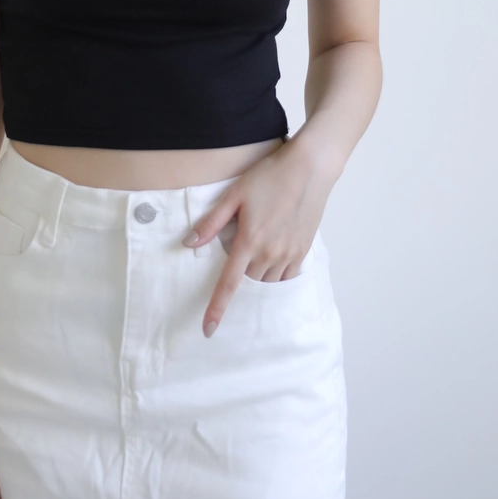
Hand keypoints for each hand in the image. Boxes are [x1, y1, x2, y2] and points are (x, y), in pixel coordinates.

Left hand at [183, 138, 331, 336]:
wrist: (309, 168)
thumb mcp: (234, 195)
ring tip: (255, 250)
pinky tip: (272, 256)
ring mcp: (289, 254)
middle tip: (237, 251)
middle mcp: (270, 253)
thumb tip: (188, 243)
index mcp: (249, 240)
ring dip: (256, 275)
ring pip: (267, 281)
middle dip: (238, 276)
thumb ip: (211, 222)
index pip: (229, 283)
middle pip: (248, 282)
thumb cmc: (269, 176)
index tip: (209, 330)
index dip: (217, 308)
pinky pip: (286, 276)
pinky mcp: (303, 251)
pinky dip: (275, 274)